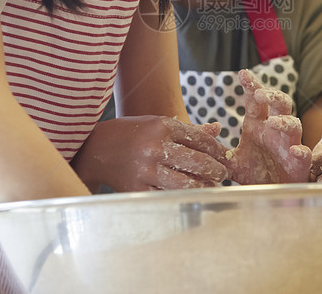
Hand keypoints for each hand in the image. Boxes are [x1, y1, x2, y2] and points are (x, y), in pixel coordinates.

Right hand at [74, 115, 228, 191]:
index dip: (216, 148)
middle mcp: (154, 147)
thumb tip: (217, 130)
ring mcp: (146, 170)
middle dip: (215, 169)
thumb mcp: (157, 124)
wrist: (97, 148)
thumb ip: (188, 129)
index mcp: (161, 127)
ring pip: (186, 182)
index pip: (199, 139)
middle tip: (223, 173)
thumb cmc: (132, 134)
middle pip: (196, 161)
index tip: (224, 155)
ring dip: (204, 186)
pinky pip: (167, 196)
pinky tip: (191, 194)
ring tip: (211, 185)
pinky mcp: (138, 188)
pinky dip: (182, 196)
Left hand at [226, 70, 311, 184]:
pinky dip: (301, 151)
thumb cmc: (255, 173)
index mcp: (258, 127)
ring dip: (284, 121)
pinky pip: (303, 153)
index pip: (255, 102)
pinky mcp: (299, 163)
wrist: (271, 195)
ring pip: (294, 124)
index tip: (242, 73)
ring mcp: (289, 145)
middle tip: (260, 94)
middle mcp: (275, 131)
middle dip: (272, 96)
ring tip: (273, 123)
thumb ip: (218, 152)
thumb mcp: (232, 163)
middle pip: (281, 105)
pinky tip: (295, 151)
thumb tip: (200, 141)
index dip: (251, 86)